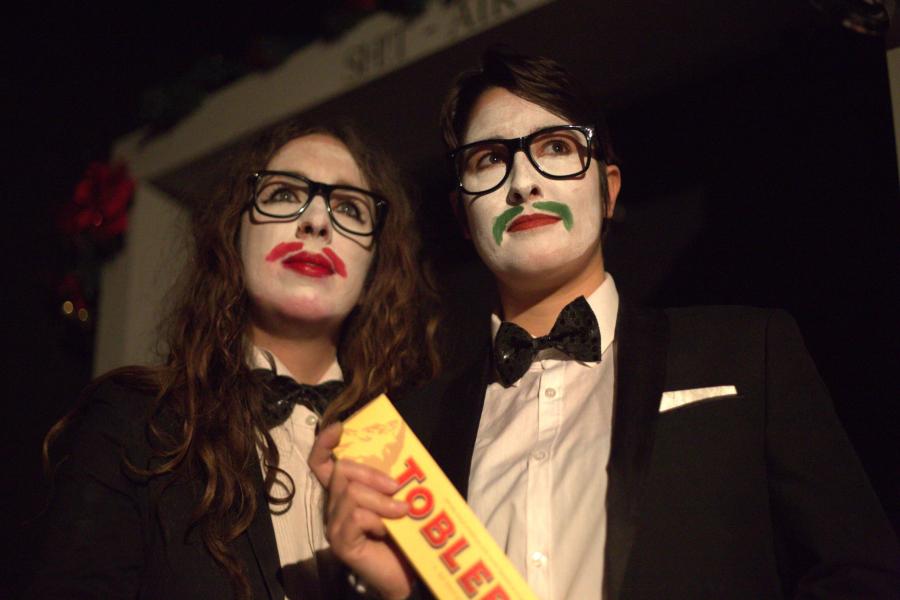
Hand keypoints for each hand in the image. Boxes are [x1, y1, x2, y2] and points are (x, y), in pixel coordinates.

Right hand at [309, 422, 414, 599]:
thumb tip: (403, 453)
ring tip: (402, 513)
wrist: (408, 574)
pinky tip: (388, 531)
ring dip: (382, 501)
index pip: (321, 464)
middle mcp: (333, 506)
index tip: (339, 427)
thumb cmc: (404, 534)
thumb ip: (390, 479)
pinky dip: (377, 519)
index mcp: (345, 492)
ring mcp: (334, 525)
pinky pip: (356, 516)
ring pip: (351, 494)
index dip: (325, 443)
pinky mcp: (341, 542)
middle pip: (341, 472)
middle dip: (371, 474)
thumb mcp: (397, 499)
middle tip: (397, 487)